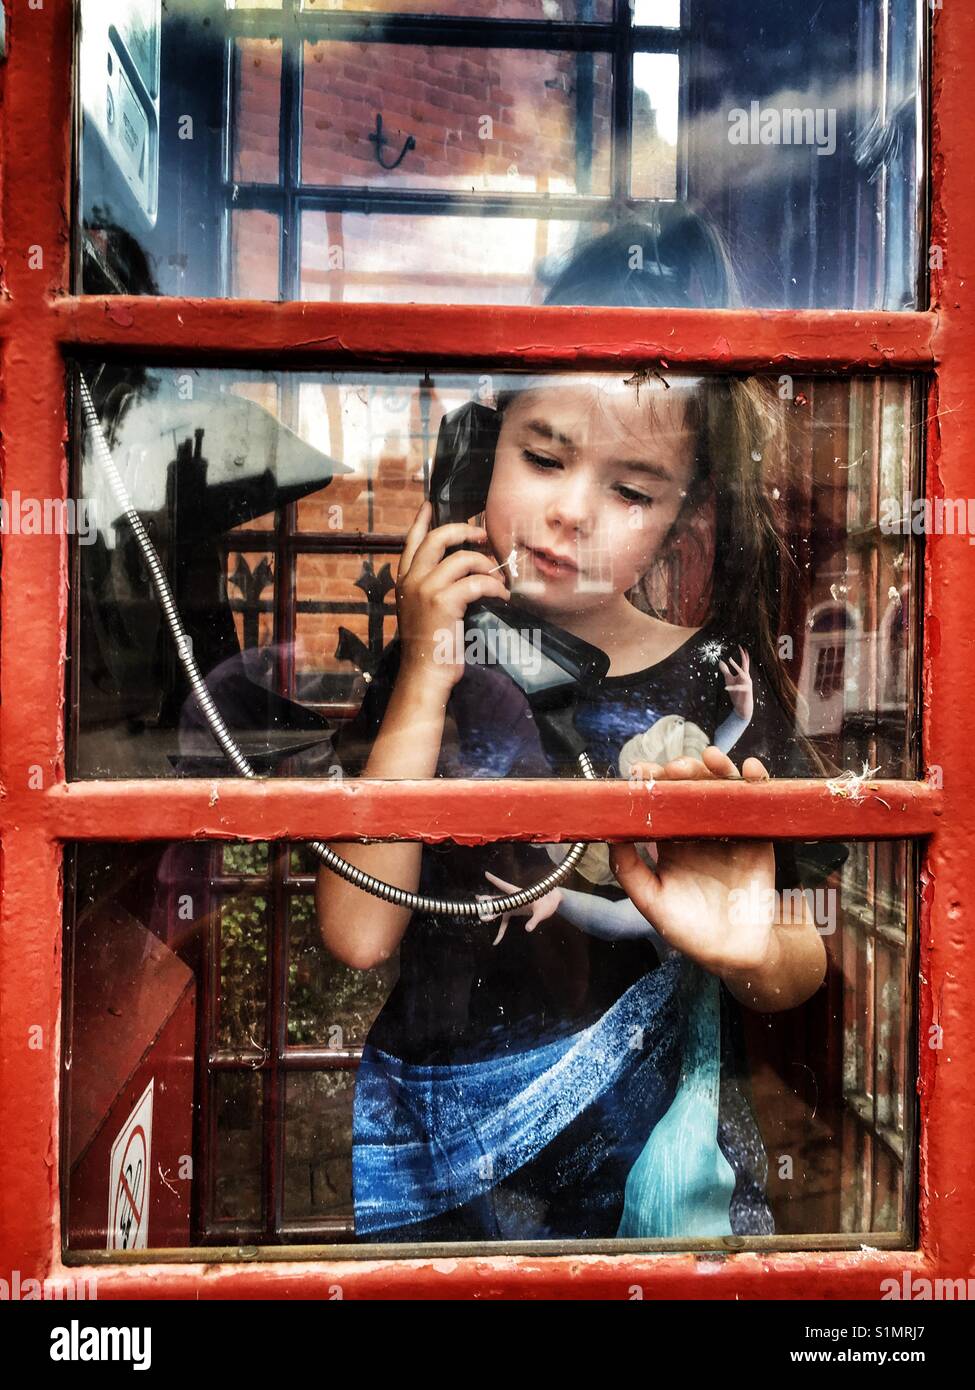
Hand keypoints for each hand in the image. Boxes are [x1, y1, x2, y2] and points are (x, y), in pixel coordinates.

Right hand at [395, 500, 510, 692]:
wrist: (424, 675)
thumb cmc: (430, 647)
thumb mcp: (422, 612)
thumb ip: (431, 588)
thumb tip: (461, 569)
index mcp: (404, 581)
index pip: (411, 540)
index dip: (421, 519)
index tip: (429, 504)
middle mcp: (411, 581)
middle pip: (437, 537)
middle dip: (463, 531)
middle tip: (481, 537)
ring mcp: (425, 589)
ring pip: (462, 558)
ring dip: (486, 565)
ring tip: (497, 580)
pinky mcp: (443, 601)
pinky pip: (477, 581)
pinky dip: (494, 587)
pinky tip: (501, 597)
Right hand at [477, 869, 563, 945]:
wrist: (552, 903)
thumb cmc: (547, 904)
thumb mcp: (541, 913)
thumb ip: (534, 920)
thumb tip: (528, 929)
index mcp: (518, 894)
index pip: (504, 886)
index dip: (495, 880)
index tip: (486, 874)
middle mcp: (513, 899)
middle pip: (498, 899)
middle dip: (488, 901)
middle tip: (478, 899)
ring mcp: (513, 905)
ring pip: (498, 909)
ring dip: (490, 912)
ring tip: (480, 914)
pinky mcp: (515, 912)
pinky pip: (504, 922)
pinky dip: (500, 932)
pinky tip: (496, 941)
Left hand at [609, 746, 775, 975]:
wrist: (734, 953)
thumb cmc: (688, 930)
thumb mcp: (651, 903)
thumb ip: (629, 871)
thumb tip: (610, 837)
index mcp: (670, 842)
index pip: (659, 803)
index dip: (650, 783)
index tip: (639, 771)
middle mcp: (698, 831)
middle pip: (691, 788)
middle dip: (682, 771)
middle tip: (675, 769)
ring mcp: (729, 831)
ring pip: (722, 788)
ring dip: (716, 767)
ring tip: (708, 759)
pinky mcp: (757, 836)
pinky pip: (757, 803)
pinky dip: (755, 782)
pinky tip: (746, 771)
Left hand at [718, 646, 753, 721]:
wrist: (741, 707)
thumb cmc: (736, 693)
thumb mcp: (729, 680)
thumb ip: (726, 671)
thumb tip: (721, 661)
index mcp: (744, 675)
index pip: (744, 663)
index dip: (743, 655)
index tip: (741, 647)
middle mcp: (747, 678)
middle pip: (745, 665)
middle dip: (743, 656)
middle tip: (741, 648)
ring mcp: (747, 684)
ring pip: (743, 673)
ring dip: (736, 667)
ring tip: (730, 660)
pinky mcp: (746, 691)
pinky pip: (738, 687)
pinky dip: (732, 688)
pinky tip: (726, 688)